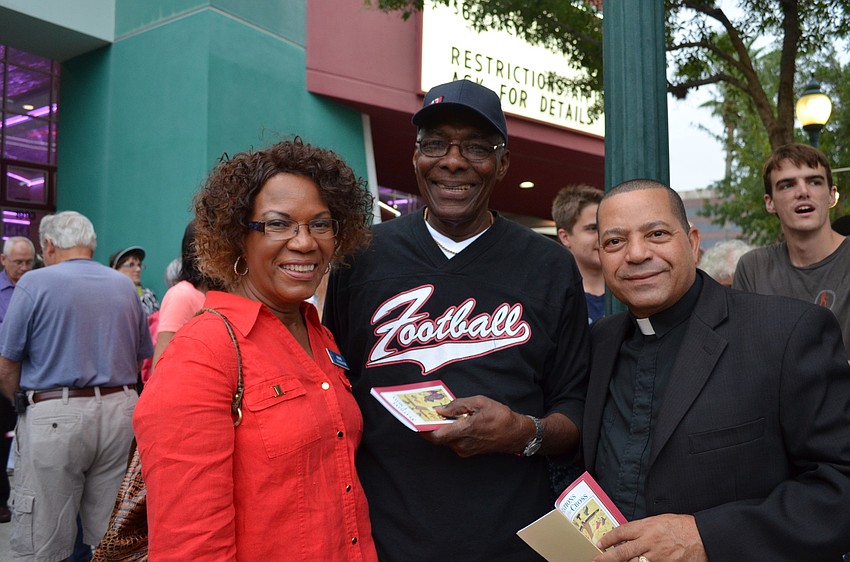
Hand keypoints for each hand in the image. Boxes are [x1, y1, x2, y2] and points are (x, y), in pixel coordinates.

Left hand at [420, 395, 529, 456]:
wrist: (516, 434)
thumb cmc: (500, 416)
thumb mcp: (480, 402)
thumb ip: (458, 405)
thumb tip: (441, 409)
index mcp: (464, 431)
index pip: (436, 435)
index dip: (423, 429)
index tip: (416, 419)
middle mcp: (462, 444)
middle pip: (437, 438)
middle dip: (429, 427)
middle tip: (424, 415)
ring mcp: (464, 450)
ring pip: (444, 440)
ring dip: (440, 429)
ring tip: (438, 416)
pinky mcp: (467, 452)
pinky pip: (452, 442)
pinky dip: (448, 433)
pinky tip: (451, 422)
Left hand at [592, 514, 706, 561]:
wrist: (703, 537)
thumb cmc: (683, 526)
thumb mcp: (660, 520)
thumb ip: (643, 528)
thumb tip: (628, 535)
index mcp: (647, 527)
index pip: (622, 532)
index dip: (608, 538)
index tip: (600, 543)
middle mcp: (649, 542)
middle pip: (623, 551)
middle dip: (607, 557)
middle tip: (596, 560)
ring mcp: (657, 557)